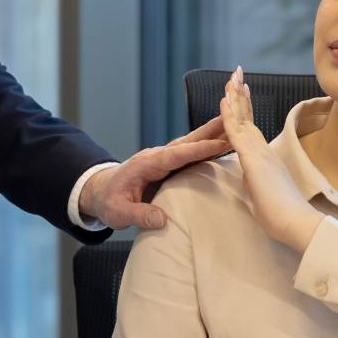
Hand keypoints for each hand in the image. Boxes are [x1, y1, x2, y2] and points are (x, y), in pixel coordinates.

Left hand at [79, 117, 229, 230]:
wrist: (101, 192)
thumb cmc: (109, 202)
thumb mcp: (118, 213)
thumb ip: (139, 215)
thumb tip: (162, 220)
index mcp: (146, 164)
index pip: (175, 155)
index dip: (197, 149)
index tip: (218, 143)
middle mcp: (157, 156)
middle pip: (187, 142)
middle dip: (210, 131)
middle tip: (233, 117)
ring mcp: (164, 158)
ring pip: (191, 144)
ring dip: (213, 135)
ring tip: (236, 126)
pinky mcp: (169, 164)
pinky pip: (191, 153)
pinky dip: (208, 146)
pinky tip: (224, 143)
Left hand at [219, 66, 322, 251]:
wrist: (298, 224)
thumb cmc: (283, 216)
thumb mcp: (264, 194)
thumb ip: (256, 182)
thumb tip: (249, 176)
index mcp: (266, 158)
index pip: (251, 128)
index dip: (245, 109)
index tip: (241, 91)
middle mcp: (264, 150)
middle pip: (248, 117)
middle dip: (241, 95)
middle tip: (236, 73)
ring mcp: (259, 153)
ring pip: (242, 119)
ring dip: (235, 97)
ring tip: (230, 77)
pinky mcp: (253, 159)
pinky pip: (236, 132)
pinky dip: (229, 114)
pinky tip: (223, 99)